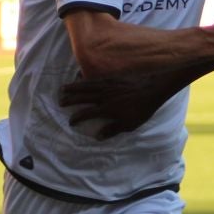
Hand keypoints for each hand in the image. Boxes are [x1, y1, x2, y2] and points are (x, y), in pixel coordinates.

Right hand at [61, 72, 179, 139]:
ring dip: (73, 87)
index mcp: (107, 108)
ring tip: (63, 88)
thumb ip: (113, 130)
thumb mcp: (129, 124)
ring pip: (86, 85)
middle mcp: (104, 96)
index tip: (70, 121)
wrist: (153, 87)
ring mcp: (107, 85)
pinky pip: (94, 77)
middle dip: (69, 100)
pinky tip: (79, 77)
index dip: (76, 117)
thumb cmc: (142, 109)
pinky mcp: (112, 77)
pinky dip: (85, 78)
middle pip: (82, 97)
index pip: (86, 113)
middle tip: (59, 102)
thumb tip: (98, 136)